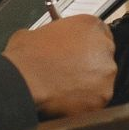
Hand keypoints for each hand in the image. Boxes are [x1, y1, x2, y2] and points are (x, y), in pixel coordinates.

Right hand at [1, 15, 116, 116]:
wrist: (21, 82)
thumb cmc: (25, 58)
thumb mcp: (34, 33)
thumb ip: (51, 34)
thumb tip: (45, 41)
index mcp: (91, 26)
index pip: (99, 34)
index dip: (86, 47)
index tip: (78, 55)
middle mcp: (104, 47)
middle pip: (102, 57)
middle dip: (88, 66)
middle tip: (69, 74)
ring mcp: (106, 72)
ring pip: (101, 80)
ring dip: (88, 85)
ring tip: (66, 89)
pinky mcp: (102, 95)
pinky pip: (96, 100)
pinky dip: (84, 103)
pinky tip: (67, 101)